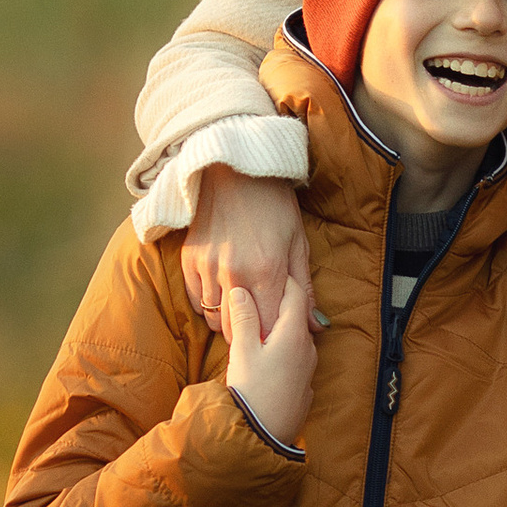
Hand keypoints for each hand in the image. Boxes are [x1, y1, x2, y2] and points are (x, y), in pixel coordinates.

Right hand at [183, 168, 308, 343]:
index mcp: (267, 271)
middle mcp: (234, 273)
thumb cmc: (274, 204)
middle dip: (250, 333)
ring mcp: (207, 267)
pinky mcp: (188, 260)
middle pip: (237, 329)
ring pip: (214, 319)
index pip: (267, 327)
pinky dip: (209, 306)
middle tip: (260, 325)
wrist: (235, 170)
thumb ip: (304, 288)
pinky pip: (196, 301)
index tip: (277, 334)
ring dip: (228, 321)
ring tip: (242, 310)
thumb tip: (318, 325)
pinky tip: (223, 296)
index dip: (273, 336)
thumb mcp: (298, 242)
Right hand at [224, 274, 316, 446]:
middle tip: (256, 291)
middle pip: (296, 314)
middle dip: (277, 301)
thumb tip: (241, 290)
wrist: (262, 437)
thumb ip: (244, 318)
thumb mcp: (242, 351)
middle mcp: (307, 348)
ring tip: (255, 322)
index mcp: (294, 334)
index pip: (295, 293)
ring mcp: (307, 367)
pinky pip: (293, 356)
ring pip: (294, 336)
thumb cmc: (251, 392)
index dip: (281, 278)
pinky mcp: (302, 384)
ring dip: (278, 326)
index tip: (267, 269)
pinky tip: (263, 352)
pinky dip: (280, 347)